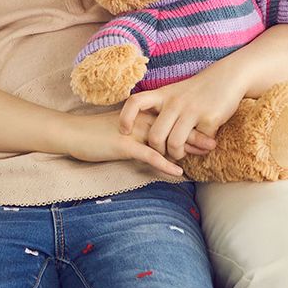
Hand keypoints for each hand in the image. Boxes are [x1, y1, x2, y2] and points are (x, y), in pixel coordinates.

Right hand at [64, 110, 205, 178]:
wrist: (72, 132)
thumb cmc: (94, 132)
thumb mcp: (120, 128)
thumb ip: (138, 131)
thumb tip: (153, 139)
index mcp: (140, 115)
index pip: (170, 118)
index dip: (189, 124)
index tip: (208, 129)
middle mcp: (140, 120)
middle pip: (173, 126)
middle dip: (195, 134)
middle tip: (215, 141)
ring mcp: (133, 132)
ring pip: (165, 139)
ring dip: (186, 147)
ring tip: (206, 154)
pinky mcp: (124, 145)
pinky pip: (149, 155)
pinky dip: (165, 163)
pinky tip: (178, 171)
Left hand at [119, 64, 248, 162]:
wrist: (227, 76)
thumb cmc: (198, 90)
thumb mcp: (174, 93)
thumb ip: (161, 108)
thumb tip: (149, 134)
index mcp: (163, 94)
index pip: (135, 102)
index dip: (126, 118)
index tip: (125, 131)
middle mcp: (175, 102)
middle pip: (155, 136)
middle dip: (158, 151)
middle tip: (165, 153)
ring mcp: (192, 110)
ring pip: (174, 143)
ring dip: (177, 154)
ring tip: (182, 153)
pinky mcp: (210, 118)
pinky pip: (199, 143)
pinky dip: (200, 149)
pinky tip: (203, 146)